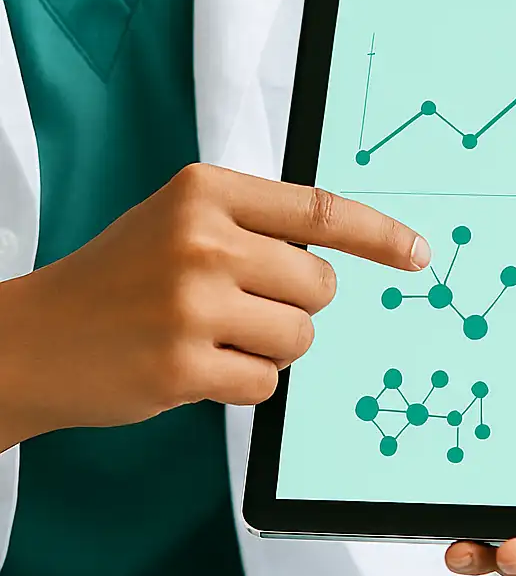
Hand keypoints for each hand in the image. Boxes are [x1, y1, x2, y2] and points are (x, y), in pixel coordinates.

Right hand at [0, 163, 429, 446]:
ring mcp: (192, 303)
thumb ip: (254, 225)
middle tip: (236, 308)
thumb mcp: (179, 221)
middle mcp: (202, 239)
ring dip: (269, 349)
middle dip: (293, 306)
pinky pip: (266, 384)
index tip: (417, 255)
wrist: (35, 338)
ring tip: (212, 337)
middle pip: (318, 287)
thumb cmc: (119, 278)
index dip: (378, 237)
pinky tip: (196, 367)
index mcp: (204, 190)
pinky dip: (242, 384)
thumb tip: (344, 251)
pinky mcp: (184, 365)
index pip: (319, 210)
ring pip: (300, 339)